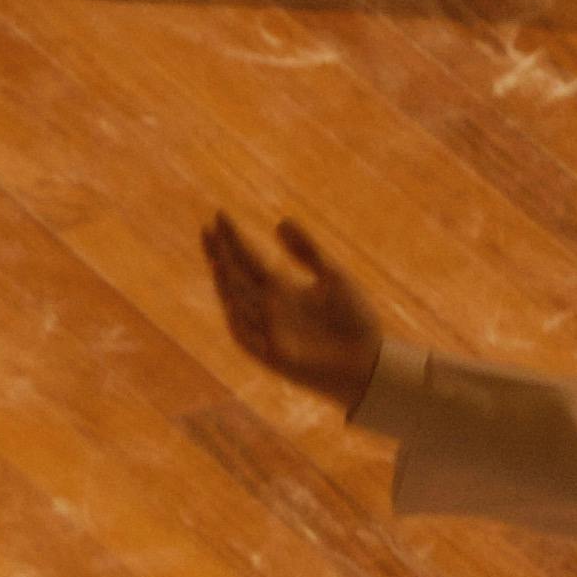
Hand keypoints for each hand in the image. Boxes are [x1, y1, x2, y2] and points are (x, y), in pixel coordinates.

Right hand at [202, 213, 382, 413]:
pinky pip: (249, 340)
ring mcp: (268, 333)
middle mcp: (269, 310)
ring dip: (226, 284)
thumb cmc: (354, 319)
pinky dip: (240, 324)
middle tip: (207, 229)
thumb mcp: (332, 275)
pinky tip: (231, 304)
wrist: (369, 361)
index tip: (219, 215)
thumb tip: (279, 222)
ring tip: (218, 258)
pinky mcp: (274, 357)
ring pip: (239, 305)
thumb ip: (307, 251)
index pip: (250, 259)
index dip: (234, 238)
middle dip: (222, 255)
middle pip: (237, 278)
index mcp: (282, 289)